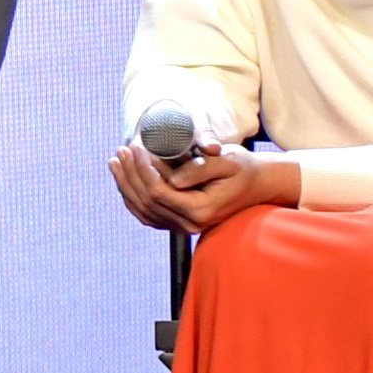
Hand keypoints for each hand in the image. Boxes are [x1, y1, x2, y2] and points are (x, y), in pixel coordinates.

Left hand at [111, 137, 301, 231]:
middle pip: (146, 201)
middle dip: (129, 174)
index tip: (135, 146)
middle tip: (120, 150)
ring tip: (115, 161)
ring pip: (143, 210)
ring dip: (125, 185)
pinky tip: (123, 178)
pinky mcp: (180, 222)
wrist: (257, 184)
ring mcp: (184, 226)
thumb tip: (171, 179)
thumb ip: (199, 169)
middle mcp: (191, 224)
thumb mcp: (226, 161)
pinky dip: (132, 197)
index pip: (158, 192)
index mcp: (201, 210)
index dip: (141, 169)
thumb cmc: (242, 168)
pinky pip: (148, 214)